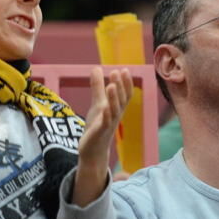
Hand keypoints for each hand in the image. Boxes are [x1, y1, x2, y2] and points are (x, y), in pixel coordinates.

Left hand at [72, 67, 132, 206]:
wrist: (93, 150)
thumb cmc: (97, 126)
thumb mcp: (97, 104)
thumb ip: (98, 87)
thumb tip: (97, 68)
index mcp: (116, 108)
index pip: (124, 94)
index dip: (126, 83)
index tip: (124, 69)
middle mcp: (115, 116)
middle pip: (121, 100)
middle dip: (121, 86)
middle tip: (118, 72)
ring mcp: (108, 124)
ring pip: (114, 111)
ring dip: (114, 98)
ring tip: (112, 85)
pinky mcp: (100, 133)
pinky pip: (105, 123)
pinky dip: (106, 115)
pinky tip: (104, 106)